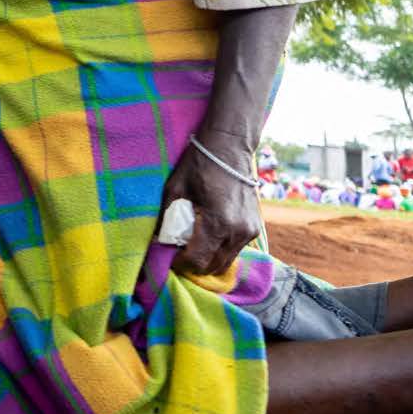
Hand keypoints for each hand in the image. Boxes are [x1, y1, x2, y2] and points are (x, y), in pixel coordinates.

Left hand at [159, 129, 261, 277]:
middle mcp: (238, 232)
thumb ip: (167, 218)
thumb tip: (157, 241)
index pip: (197, 260)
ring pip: (226, 261)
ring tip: (190, 248)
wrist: (230, 147)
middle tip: (177, 254)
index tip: (168, 257)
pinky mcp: (255, 227)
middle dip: (193, 265)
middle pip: (213, 266)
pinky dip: (220, 251)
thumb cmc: (199, 164)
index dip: (180, 263)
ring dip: (208, 260)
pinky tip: (206, 240)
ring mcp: (250, 231)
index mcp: (218, 223)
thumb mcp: (175, 189)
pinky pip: (235, 249)